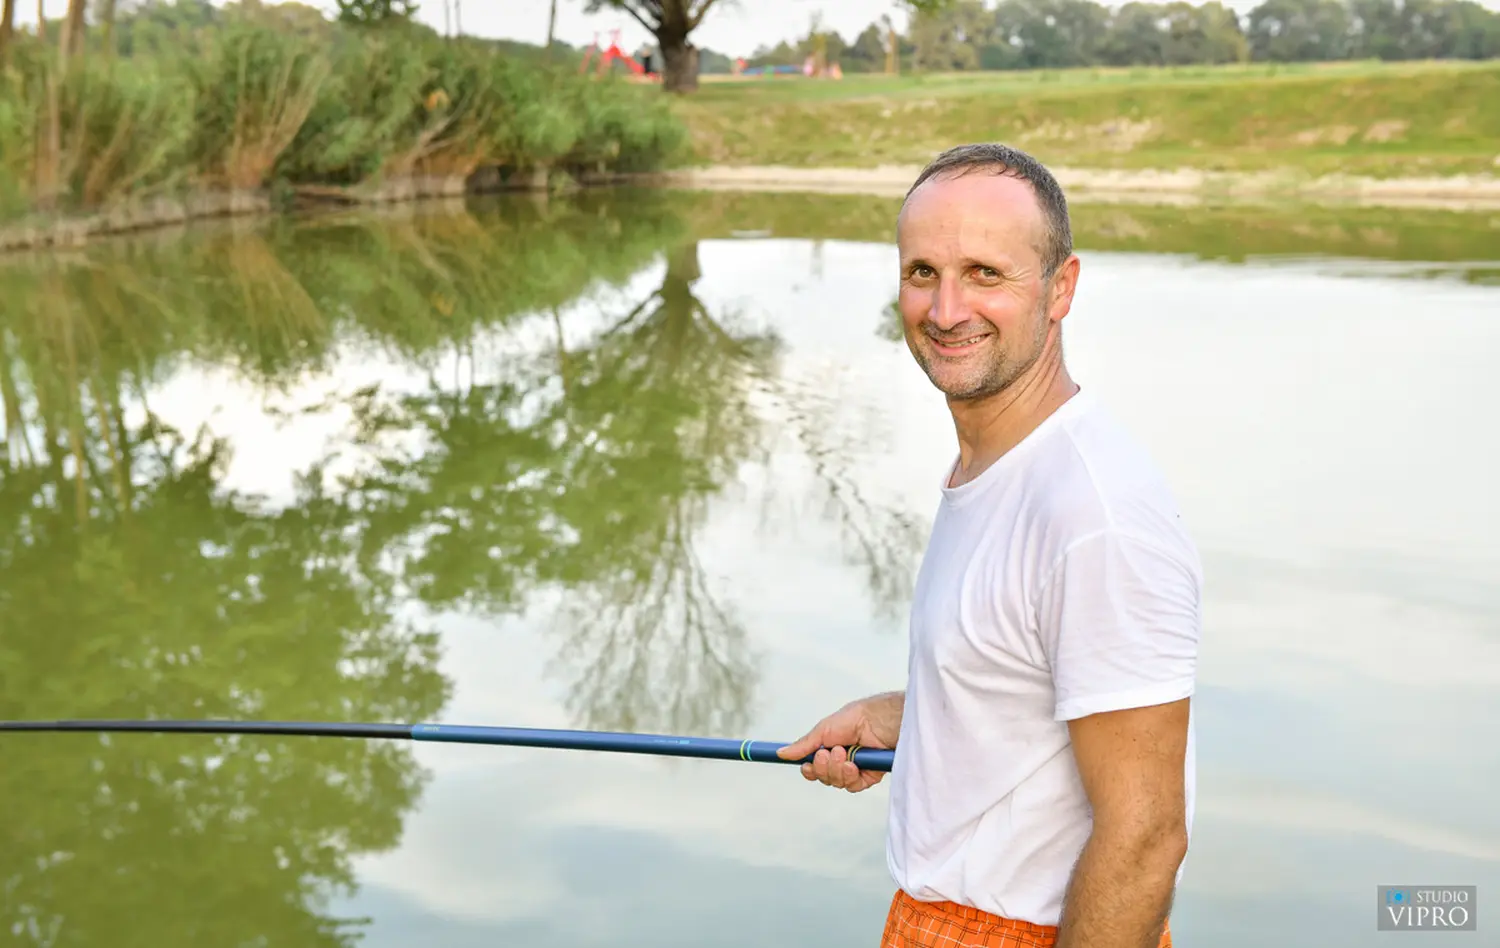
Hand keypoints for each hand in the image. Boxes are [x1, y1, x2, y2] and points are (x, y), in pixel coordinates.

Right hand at [776, 691, 903, 792]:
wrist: (881, 720)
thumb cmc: (855, 718)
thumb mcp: (824, 730)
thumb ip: (804, 745)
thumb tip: (780, 753)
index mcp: (831, 747)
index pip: (815, 766)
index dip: (810, 769)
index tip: (807, 766)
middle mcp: (843, 759)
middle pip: (824, 777)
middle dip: (823, 768)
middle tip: (827, 753)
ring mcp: (856, 768)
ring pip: (836, 783)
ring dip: (836, 770)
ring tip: (844, 754)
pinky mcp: (870, 776)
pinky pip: (853, 786)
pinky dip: (850, 776)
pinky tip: (854, 765)